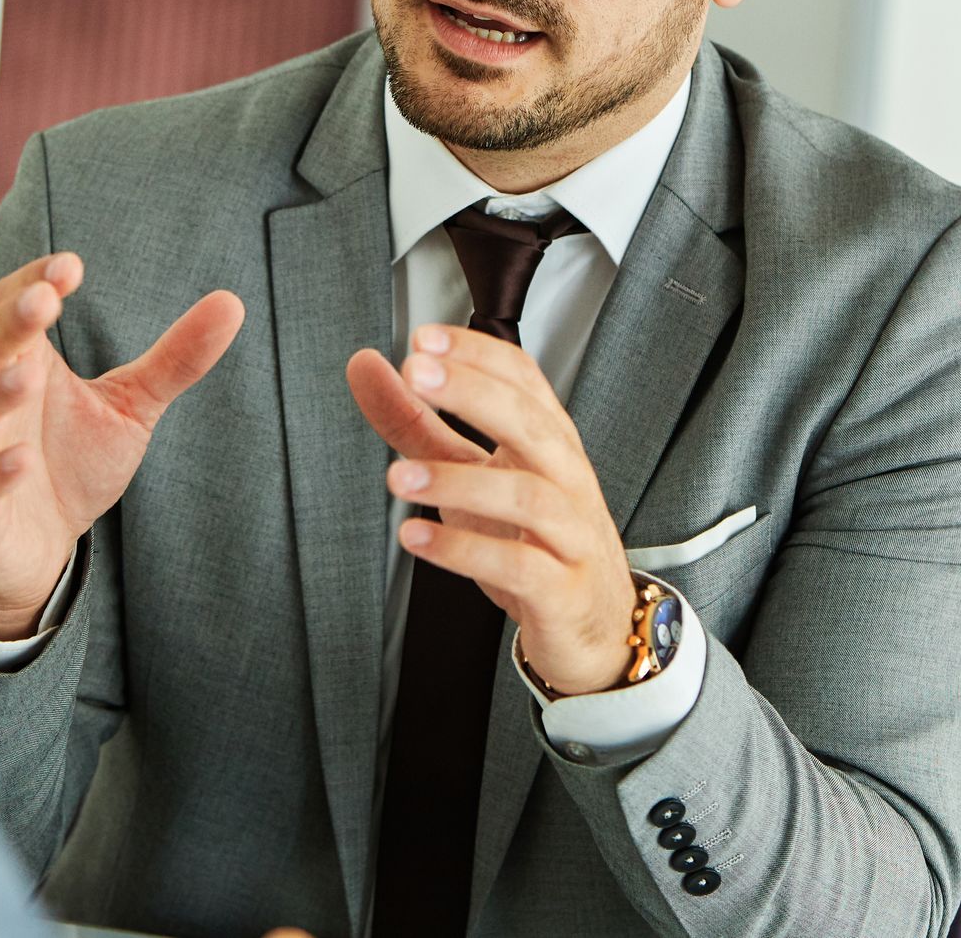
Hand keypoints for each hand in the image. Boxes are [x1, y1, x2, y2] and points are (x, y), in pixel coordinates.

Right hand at [0, 252, 244, 638]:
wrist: (40, 549)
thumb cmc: (74, 463)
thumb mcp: (132, 406)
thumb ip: (175, 359)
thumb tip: (231, 304)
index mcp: (22, 361)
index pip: (13, 306)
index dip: (34, 283)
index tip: (71, 267)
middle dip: (10, 323)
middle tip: (45, 301)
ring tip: (28, 378)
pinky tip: (21, 461)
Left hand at [347, 326, 635, 695]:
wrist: (594, 622)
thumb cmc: (532, 537)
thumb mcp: (469, 472)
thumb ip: (416, 421)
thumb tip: (366, 365)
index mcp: (547, 439)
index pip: (523, 378)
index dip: (476, 354)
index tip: (423, 339)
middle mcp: (565, 477)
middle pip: (531, 422)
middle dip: (474, 393)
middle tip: (417, 374)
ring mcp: (570, 533)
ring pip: (528, 496)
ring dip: (458, 482)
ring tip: (399, 477)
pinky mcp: (563, 590)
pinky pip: (520, 567)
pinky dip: (465, 551)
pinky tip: (416, 539)